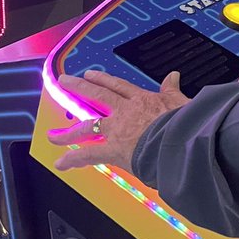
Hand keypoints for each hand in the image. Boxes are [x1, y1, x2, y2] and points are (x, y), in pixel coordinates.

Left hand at [48, 70, 188, 171]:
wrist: (181, 139)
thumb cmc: (185, 122)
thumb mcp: (180, 100)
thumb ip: (172, 88)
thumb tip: (173, 75)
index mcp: (141, 99)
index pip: (118, 87)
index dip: (104, 80)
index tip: (92, 74)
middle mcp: (124, 111)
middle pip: (96, 95)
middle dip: (79, 88)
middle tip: (65, 82)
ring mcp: (116, 129)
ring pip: (87, 126)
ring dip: (67, 131)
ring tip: (52, 134)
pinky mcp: (113, 149)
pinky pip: (88, 154)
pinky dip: (72, 159)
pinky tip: (59, 163)